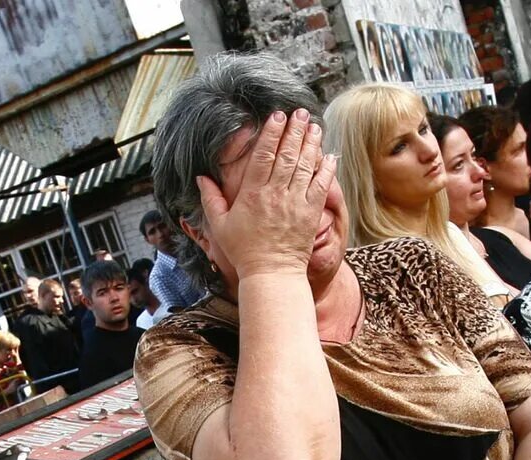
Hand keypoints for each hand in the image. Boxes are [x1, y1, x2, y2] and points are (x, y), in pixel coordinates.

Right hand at [194, 109, 338, 281]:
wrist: (271, 274)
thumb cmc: (244, 252)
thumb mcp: (220, 226)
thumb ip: (210, 199)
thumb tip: (201, 178)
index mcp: (252, 194)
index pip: (264, 156)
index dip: (271, 133)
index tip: (277, 116)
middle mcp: (276, 194)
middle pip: (287, 155)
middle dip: (294, 131)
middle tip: (300, 113)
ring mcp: (296, 203)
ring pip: (305, 166)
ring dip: (311, 143)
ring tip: (314, 126)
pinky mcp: (311, 213)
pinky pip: (321, 185)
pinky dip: (326, 169)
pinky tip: (329, 154)